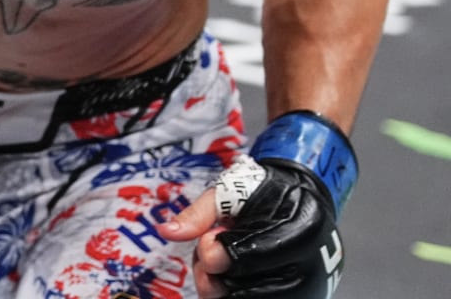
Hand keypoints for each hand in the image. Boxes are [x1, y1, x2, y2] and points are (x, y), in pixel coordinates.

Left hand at [162, 157, 345, 297]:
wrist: (303, 202)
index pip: (244, 257)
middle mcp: (312, 266)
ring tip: (223, 263)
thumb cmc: (267, 193)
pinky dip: (237, 293)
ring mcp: (311, 289)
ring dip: (223, 287)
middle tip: (211, 252)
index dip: (215, 252)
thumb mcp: (230, 191)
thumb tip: (167, 232)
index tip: (210, 238)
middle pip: (243, 288)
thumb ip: (198, 214)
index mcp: (299, 230)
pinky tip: (234, 276)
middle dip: (213, 273)